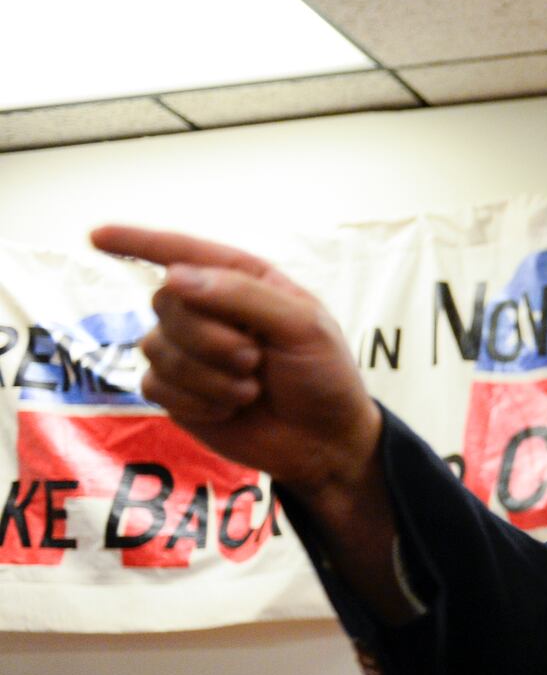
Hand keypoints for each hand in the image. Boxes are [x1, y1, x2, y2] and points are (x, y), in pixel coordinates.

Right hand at [89, 226, 381, 504]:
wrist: (322, 439)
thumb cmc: (322, 373)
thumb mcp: (302, 326)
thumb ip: (242, 296)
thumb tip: (174, 276)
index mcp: (242, 280)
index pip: (183, 252)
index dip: (138, 241)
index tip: (96, 235)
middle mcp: (209, 309)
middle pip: (167, 302)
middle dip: (210, 337)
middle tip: (255, 360)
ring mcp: (188, 351)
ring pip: (156, 346)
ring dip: (209, 375)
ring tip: (252, 387)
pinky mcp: (176, 391)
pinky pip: (155, 385)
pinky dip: (198, 400)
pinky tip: (232, 408)